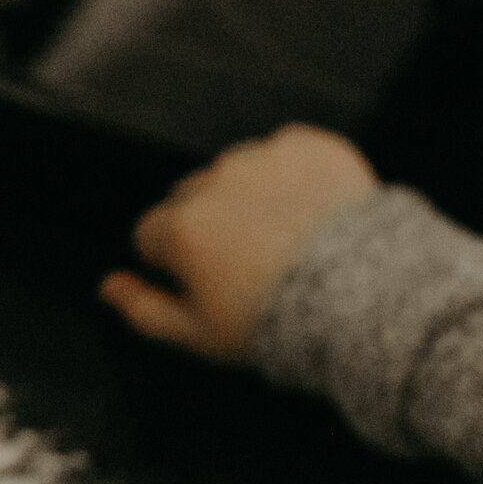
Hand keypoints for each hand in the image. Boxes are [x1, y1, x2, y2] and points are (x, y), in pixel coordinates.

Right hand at [99, 124, 378, 361]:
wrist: (375, 301)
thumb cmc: (281, 327)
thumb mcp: (202, 337)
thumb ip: (143, 311)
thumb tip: (107, 287)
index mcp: (181, 226)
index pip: (151, 235)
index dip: (178, 266)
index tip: (212, 287)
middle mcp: (214, 181)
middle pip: (192, 198)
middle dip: (211, 226)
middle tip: (254, 267)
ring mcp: (264, 159)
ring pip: (239, 174)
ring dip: (252, 198)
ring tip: (292, 241)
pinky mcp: (312, 147)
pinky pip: (289, 153)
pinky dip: (298, 177)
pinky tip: (317, 215)